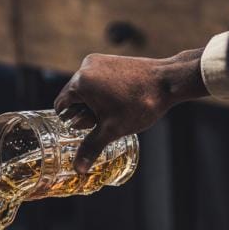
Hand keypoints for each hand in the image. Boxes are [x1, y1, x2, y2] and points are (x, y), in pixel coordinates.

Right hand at [54, 49, 205, 171]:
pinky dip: (104, 92)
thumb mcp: (112, 130)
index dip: (71, 121)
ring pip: (87, 89)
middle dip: (85, 112)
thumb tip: (77, 169)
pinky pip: (98, 80)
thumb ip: (91, 147)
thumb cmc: (139, 104)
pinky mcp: (111, 60)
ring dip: (95, 104)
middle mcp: (86, 67)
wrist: (168, 82)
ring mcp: (99, 61)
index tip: (87, 128)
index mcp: (80, 82)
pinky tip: (120, 102)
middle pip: (73, 97)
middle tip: (105, 121)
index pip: (61, 105)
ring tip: (115, 112)